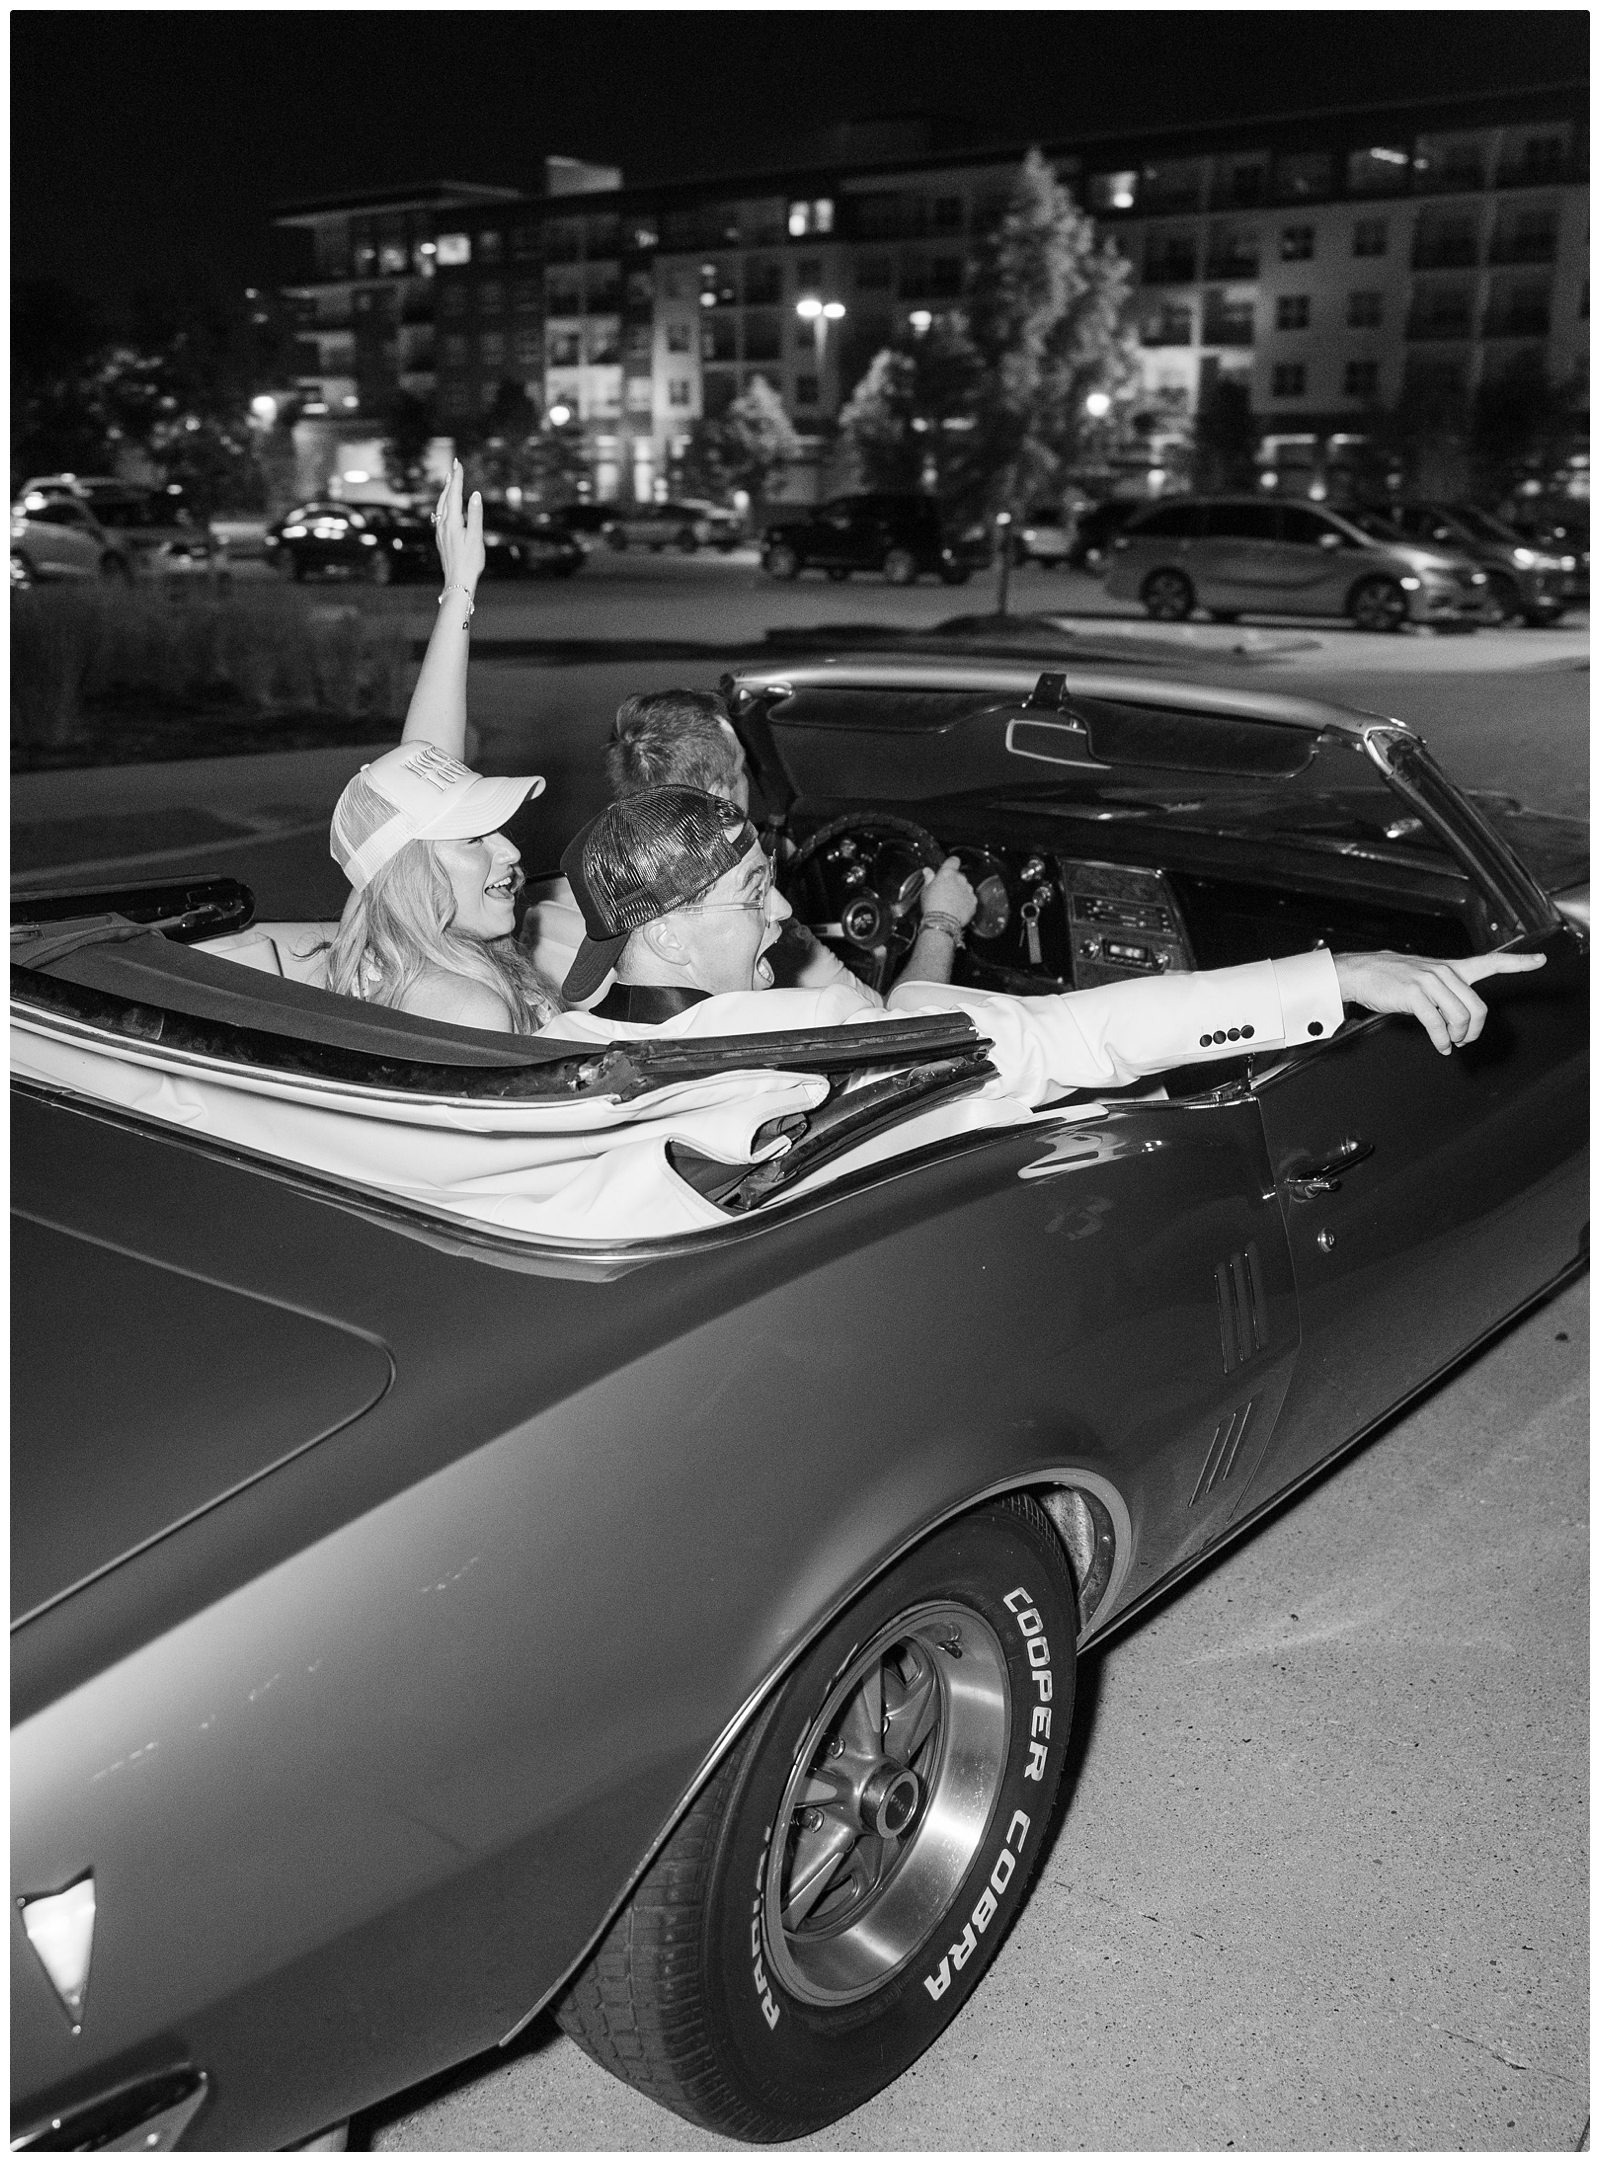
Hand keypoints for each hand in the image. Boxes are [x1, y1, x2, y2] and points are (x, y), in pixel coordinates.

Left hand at [433, 459, 484, 593]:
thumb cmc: (469, 562)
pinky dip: (443, 504)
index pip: (454, 494)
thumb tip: (475, 495)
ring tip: (448, 481)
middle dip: (450, 481)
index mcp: (452, 522)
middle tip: (454, 466)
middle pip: (445, 497)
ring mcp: (440, 532)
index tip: (458, 464)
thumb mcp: (476, 538)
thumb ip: (475, 515)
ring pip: (440, 506)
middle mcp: (443, 525)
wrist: (457, 582)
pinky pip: (440, 516)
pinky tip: (444, 507)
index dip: (457, 479)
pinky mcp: (441, 539)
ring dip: (445, 492)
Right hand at [919, 855, 976, 927]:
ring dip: (960, 892)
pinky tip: (957, 908)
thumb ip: (929, 878)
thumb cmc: (932, 906)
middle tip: (945, 891)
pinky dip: (965, 902)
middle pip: (959, 876)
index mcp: (947, 874)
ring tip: (950, 902)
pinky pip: (970, 899)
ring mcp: (968, 890)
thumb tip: (927, 871)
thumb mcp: (926, 890)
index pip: (953, 860)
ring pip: (966, 887)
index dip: (951, 863)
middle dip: (954, 881)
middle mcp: (960, 879)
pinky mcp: (973, 901)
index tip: (948, 868)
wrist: (942, 922)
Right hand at [1333, 947, 1545, 1054]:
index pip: (1491, 962)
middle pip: (1478, 1007)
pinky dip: (1442, 1040)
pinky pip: (1438, 1024)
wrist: (1361, 972)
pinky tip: (1441, 1045)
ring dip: (1458, 1037)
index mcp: (1452, 968)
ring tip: (1450, 1042)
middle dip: (1474, 1030)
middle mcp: (1445, 972)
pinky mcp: (1415, 995)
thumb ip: (1446, 991)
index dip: (1518, 963)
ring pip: (1461, 1017)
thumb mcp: (1424, 978)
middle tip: (1464, 1040)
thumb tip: (1458, 1018)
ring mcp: (1430, 982)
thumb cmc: (1391, 979)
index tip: (1541, 961)